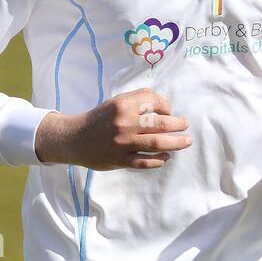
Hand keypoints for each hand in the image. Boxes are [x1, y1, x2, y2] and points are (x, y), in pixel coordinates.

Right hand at [34, 88, 191, 169]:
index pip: (155, 102)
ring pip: (156, 143)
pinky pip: (144, 162)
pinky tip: (166, 157)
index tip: (170, 111)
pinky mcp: (120, 160)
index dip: (167, 107)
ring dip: (175, 143)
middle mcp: (124, 123)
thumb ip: (138, 99)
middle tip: (185, 125)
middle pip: (160, 124)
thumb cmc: (100, 119)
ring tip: (186, 141)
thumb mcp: (116, 102)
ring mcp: (123, 143)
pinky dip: (158, 160)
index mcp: (123, 105)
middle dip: (178, 125)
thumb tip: (165, 105)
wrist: (75, 138)